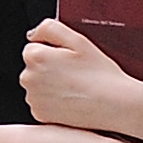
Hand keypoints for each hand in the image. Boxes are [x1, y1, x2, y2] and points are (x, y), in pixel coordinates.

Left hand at [19, 19, 142, 141]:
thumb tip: (33, 34)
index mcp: (35, 57)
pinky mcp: (39, 114)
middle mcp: (28, 78)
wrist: (114, 105)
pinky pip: (42, 102)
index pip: (34, 47)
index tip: (69, 59)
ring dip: (50, 85)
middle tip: (74, 73)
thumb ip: (50, 28)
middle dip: (50, 68)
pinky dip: (52, 101)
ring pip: (38, 85)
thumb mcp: (78, 40)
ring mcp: (32, 98)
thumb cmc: (99, 74)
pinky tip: (71, 99)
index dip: (53, 51)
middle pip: (34, 67)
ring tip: (74, 87)